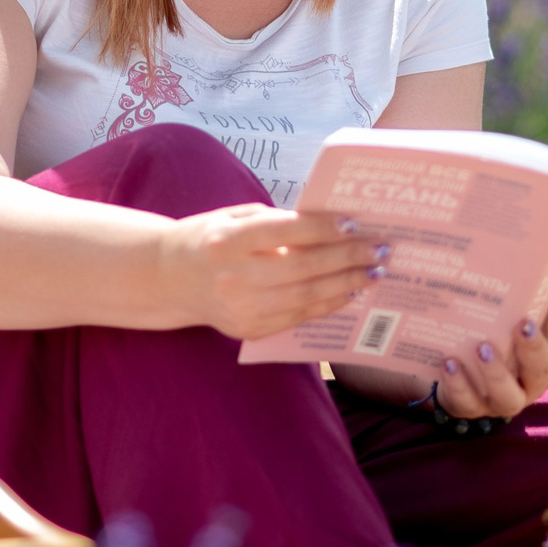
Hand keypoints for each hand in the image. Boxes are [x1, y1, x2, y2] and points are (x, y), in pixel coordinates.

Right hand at [156, 205, 387, 340]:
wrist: (168, 278)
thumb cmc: (208, 237)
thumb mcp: (233, 218)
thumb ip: (275, 222)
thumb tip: (328, 227)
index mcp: (228, 240)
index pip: (286, 232)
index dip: (324, 228)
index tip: (355, 223)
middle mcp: (234, 276)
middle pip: (303, 267)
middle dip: (347, 258)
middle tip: (379, 250)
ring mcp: (241, 307)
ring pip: (305, 296)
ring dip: (345, 285)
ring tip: (373, 273)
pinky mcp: (248, 328)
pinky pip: (297, 317)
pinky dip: (326, 304)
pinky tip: (347, 293)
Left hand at [434, 292, 547, 419]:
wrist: (463, 382)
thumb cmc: (498, 345)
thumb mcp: (513, 326)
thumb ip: (531, 304)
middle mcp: (531, 384)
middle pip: (539, 370)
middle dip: (532, 348)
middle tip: (522, 325)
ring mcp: (502, 401)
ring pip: (506, 395)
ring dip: (495, 372)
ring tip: (481, 347)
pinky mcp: (471, 409)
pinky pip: (467, 401)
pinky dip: (458, 383)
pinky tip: (449, 362)